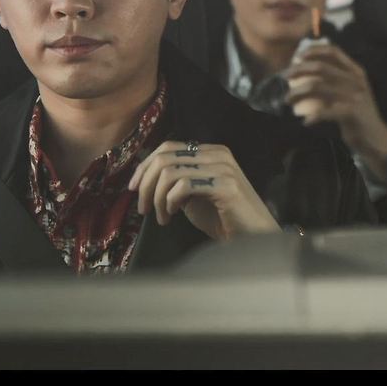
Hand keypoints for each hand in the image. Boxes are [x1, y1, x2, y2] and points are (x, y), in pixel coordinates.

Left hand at [128, 141, 279, 239]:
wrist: (253, 238)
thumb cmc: (224, 219)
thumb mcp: (194, 196)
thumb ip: (177, 182)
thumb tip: (148, 178)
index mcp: (210, 152)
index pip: (168, 147)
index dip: (144, 166)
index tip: (133, 188)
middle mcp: (217, 154)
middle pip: (165, 157)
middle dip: (146, 184)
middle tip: (143, 208)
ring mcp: (223, 168)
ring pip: (170, 172)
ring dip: (157, 197)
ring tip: (160, 216)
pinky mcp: (225, 186)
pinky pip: (184, 186)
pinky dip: (169, 202)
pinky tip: (172, 215)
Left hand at [283, 44, 386, 181]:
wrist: (375, 136)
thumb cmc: (357, 112)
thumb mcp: (351, 90)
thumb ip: (336, 78)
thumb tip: (307, 67)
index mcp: (356, 71)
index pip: (334, 52)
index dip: (314, 51)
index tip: (298, 57)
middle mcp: (356, 80)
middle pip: (321, 67)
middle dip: (299, 70)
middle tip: (285, 78)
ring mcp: (354, 95)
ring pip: (318, 87)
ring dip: (298, 92)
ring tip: (288, 99)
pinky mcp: (351, 113)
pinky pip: (325, 112)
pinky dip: (312, 116)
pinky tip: (306, 122)